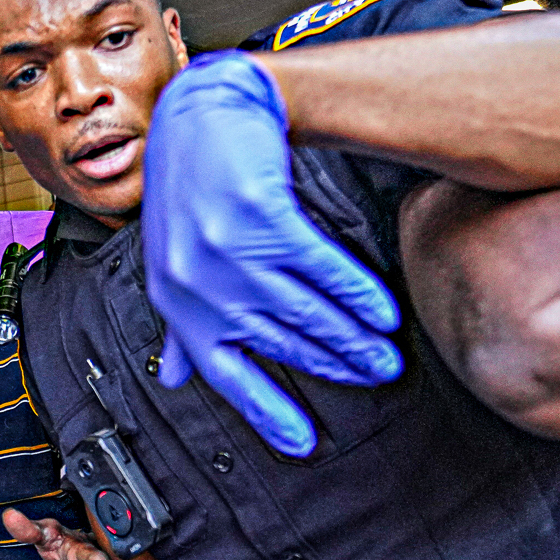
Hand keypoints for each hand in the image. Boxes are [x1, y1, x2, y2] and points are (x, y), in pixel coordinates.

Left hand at [142, 52, 403, 457]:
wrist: (202, 116)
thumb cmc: (190, 191)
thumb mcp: (173, 261)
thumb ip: (181, 325)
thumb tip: (177, 377)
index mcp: (181, 304)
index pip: (226, 373)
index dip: (266, 412)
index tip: (302, 442)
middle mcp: (200, 284)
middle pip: (280, 342)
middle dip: (335, 366)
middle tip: (375, 378)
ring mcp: (227, 251)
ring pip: (305, 309)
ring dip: (353, 337)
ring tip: (386, 354)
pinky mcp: (259, 216)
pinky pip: (319, 267)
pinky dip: (356, 292)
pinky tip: (382, 310)